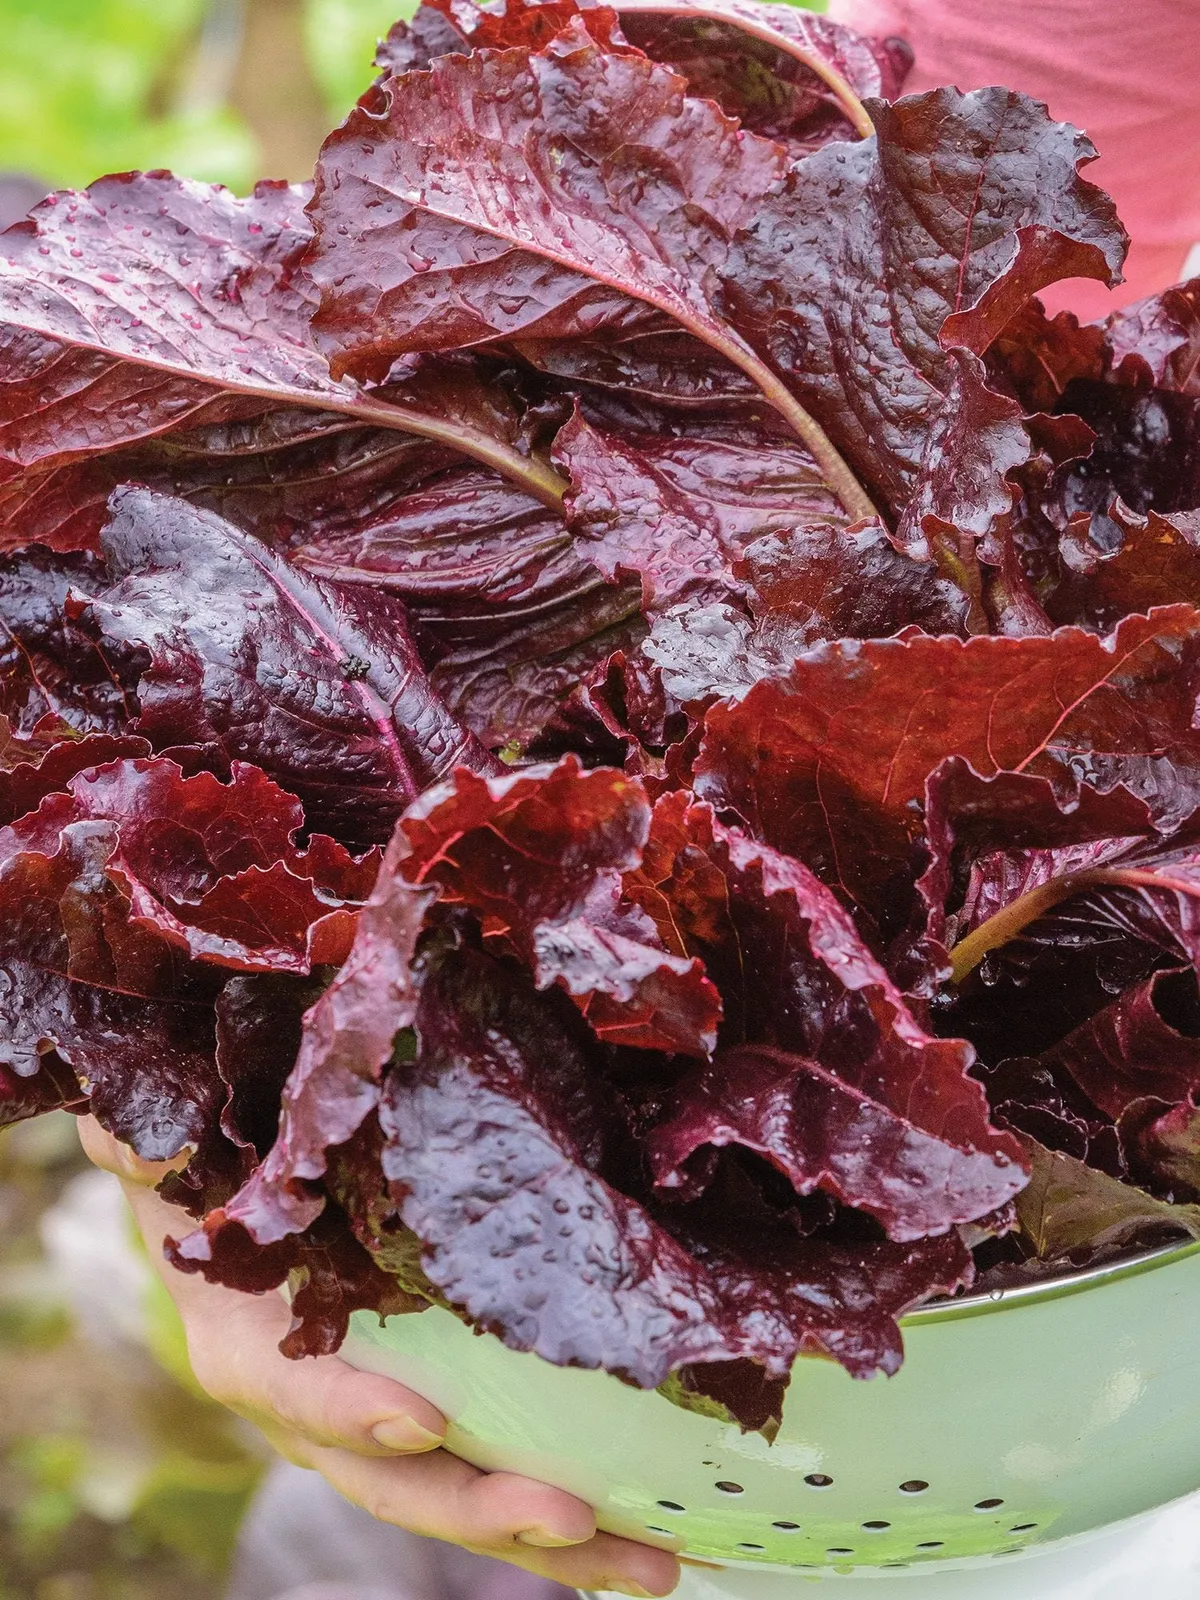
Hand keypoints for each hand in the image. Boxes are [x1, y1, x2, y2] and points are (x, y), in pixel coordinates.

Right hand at [78, 1116, 679, 1596]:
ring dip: (555, 1540)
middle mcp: (313, 1410)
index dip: (347, 1410)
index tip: (419, 1417)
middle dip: (483, 1510)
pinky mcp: (435, 1416)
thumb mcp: (170, 1153)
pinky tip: (653, 1521)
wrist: (230, 1213)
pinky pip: (494, 1470)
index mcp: (246, 1348)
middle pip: (397, 1479)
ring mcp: (377, 1427)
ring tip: (655, 1564)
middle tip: (575, 1521)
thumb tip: (123, 1123)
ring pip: (461, 1496)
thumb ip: (151, 1148)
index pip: (288, 1390)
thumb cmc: (210, 1176)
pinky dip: (567, 1508)